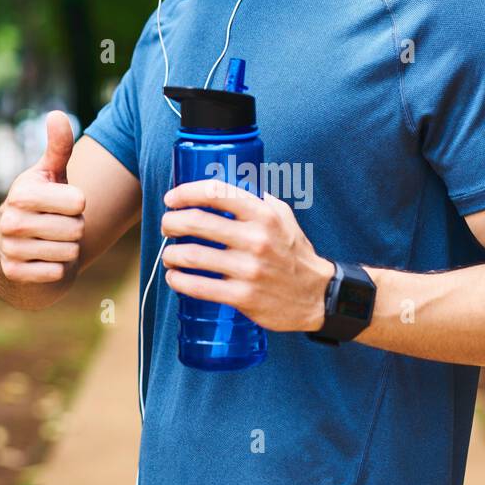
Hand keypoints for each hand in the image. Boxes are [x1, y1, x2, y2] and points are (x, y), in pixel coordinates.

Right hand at [0, 111, 84, 283]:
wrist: (14, 243)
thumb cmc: (41, 202)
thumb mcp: (50, 174)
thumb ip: (58, 147)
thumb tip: (57, 115)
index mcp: (23, 193)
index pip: (79, 202)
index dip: (77, 204)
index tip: (62, 203)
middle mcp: (11, 220)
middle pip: (76, 229)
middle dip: (74, 228)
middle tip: (57, 223)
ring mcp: (10, 249)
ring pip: (69, 252)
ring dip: (67, 248)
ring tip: (51, 239)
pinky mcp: (14, 273)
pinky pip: (57, 273)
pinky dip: (57, 268)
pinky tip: (43, 258)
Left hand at [161, 180, 333, 331]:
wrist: (317, 295)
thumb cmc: (296, 253)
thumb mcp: (285, 217)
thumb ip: (259, 200)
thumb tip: (227, 187)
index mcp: (264, 215)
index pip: (215, 193)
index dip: (186, 192)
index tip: (171, 199)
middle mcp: (256, 239)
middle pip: (196, 222)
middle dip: (171, 222)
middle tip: (167, 226)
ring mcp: (249, 269)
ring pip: (192, 256)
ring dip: (171, 254)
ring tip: (169, 256)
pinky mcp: (243, 296)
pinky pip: (199, 287)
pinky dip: (179, 281)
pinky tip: (175, 277)